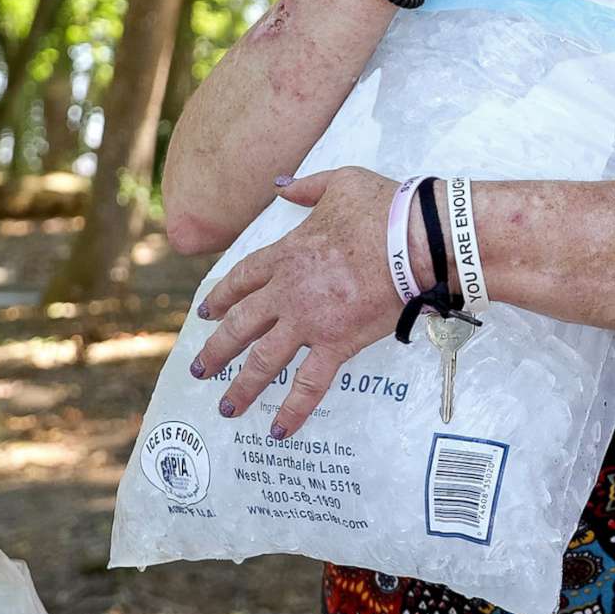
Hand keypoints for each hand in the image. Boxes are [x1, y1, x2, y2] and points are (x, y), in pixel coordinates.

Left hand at [189, 166, 418, 438]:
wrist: (414, 238)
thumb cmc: (383, 208)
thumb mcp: (339, 182)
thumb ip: (306, 188)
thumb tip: (283, 187)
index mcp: (285, 254)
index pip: (241, 279)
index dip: (221, 297)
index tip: (205, 313)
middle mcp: (287, 292)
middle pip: (240, 325)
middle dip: (217, 349)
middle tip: (200, 368)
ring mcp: (308, 321)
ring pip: (263, 360)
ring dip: (241, 386)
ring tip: (226, 407)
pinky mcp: (336, 344)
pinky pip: (309, 384)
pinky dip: (292, 410)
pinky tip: (278, 431)